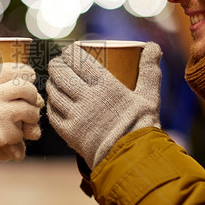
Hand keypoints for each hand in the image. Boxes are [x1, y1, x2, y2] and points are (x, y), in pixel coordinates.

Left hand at [46, 42, 161, 169]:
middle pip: (61, 74)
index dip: (69, 53)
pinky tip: (55, 101)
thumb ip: (149, 70)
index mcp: (106, 86)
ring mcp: (76, 116)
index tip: (69, 52)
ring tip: (55, 80)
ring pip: (54, 92)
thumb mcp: (149, 95)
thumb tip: (154, 46)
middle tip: (58, 64)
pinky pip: (53, 113)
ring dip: (51, 82)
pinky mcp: (68, 133)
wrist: (132, 159)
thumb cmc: (141, 125)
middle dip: (56, 65)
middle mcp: (87, 98)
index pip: (78, 60)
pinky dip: (52, 104)